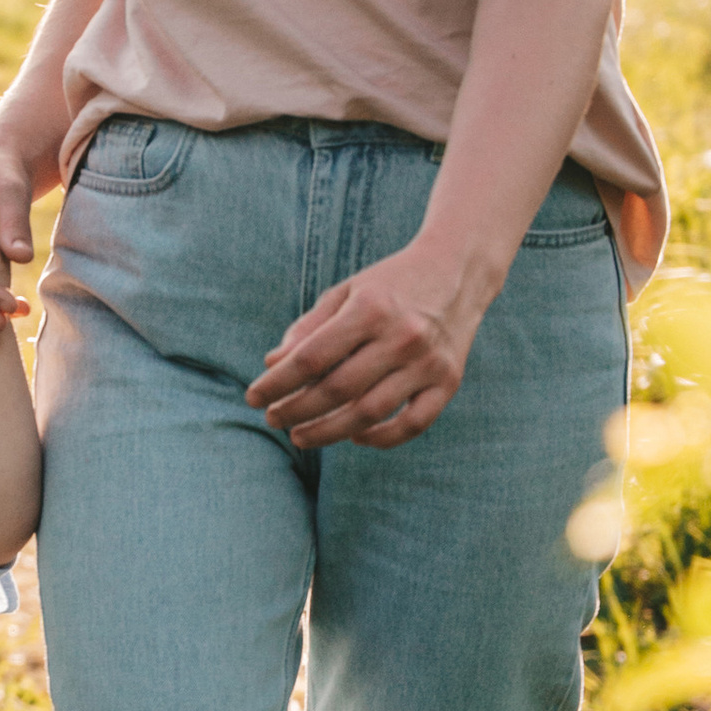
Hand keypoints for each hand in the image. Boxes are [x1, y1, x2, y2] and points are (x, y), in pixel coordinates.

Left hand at [247, 240, 486, 450]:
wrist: (457, 272)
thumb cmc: (389, 285)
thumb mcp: (345, 293)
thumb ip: (308, 328)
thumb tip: (273, 366)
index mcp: (370, 308)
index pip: (311, 358)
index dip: (277, 383)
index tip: (253, 397)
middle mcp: (402, 336)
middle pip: (337, 390)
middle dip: (296, 410)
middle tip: (273, 420)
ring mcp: (428, 362)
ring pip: (370, 413)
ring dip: (329, 432)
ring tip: (300, 436)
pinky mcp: (449, 382)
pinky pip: (412, 424)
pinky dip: (381, 438)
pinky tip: (354, 436)